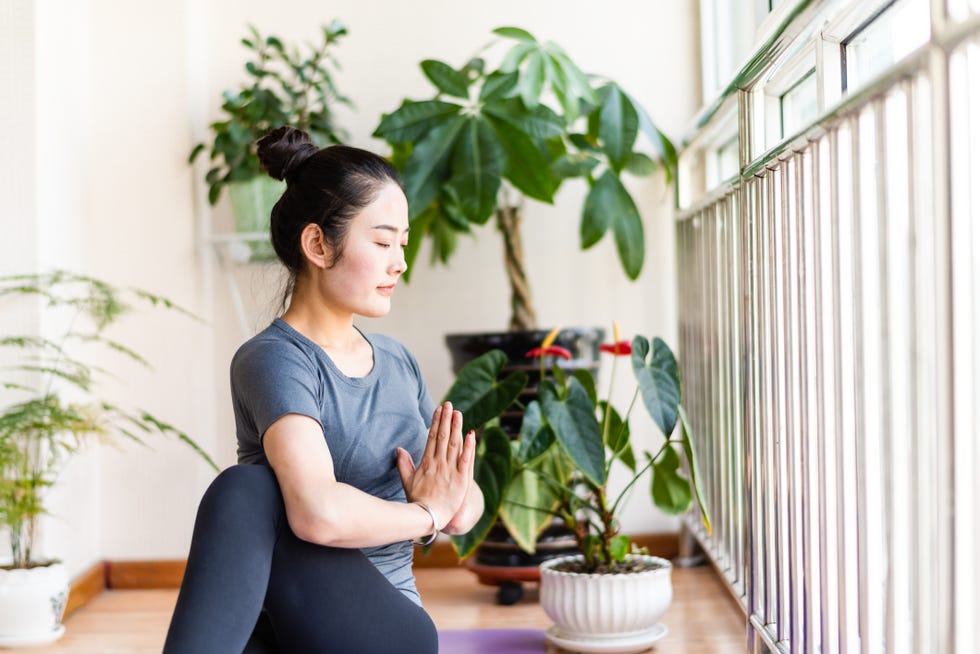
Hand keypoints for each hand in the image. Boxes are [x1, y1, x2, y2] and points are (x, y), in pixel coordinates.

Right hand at [395, 401, 475, 529]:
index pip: (432, 437)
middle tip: (450, 404)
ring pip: (455, 444)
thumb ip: (404, 464)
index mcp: (427, 463)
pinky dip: (469, 447)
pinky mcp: (462, 479)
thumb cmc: (417, 502)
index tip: (439, 409)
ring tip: (458, 413)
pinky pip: (466, 460)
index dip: (436, 421)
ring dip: (457, 427)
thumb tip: (399, 449)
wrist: (428, 518)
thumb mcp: (407, 482)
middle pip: (443, 437)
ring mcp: (450, 471)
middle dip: (446, 419)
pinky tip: (471, 434)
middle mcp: (439, 464)